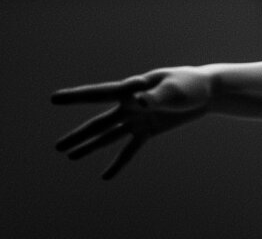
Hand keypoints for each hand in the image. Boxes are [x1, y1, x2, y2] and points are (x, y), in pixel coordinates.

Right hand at [52, 66, 211, 178]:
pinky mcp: (149, 130)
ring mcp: (138, 118)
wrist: (207, 91)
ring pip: (109, 136)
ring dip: (91, 147)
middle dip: (79, 134)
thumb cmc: (190, 84)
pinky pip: (130, 149)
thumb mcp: (174, 89)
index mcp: (133, 88)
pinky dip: (119, 163)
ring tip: (70, 156)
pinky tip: (106, 176)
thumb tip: (136, 101)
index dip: (76, 97)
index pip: (100, 94)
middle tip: (56, 147)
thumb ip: (154, 96)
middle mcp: (131, 104)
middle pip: (100, 122)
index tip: (54, 99)